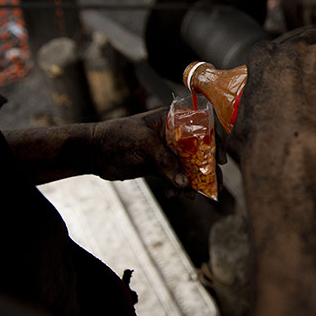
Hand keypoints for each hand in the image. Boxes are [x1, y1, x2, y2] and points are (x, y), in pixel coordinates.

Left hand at [91, 108, 225, 195]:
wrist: (93, 151)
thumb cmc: (117, 136)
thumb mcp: (143, 143)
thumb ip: (165, 161)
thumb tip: (184, 182)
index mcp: (172, 119)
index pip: (201, 127)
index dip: (215, 143)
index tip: (221, 160)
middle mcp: (172, 134)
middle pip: (199, 151)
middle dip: (207, 169)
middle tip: (216, 186)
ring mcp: (166, 151)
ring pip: (187, 167)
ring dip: (193, 182)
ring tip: (194, 196)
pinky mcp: (158, 166)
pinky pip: (174, 178)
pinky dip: (176, 187)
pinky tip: (173, 195)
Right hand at [228, 28, 315, 158]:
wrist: (293, 146)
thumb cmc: (261, 142)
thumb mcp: (239, 128)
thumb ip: (242, 124)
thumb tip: (240, 139)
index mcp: (262, 57)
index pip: (272, 50)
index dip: (281, 65)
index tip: (285, 81)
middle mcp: (293, 49)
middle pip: (308, 41)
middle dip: (313, 58)